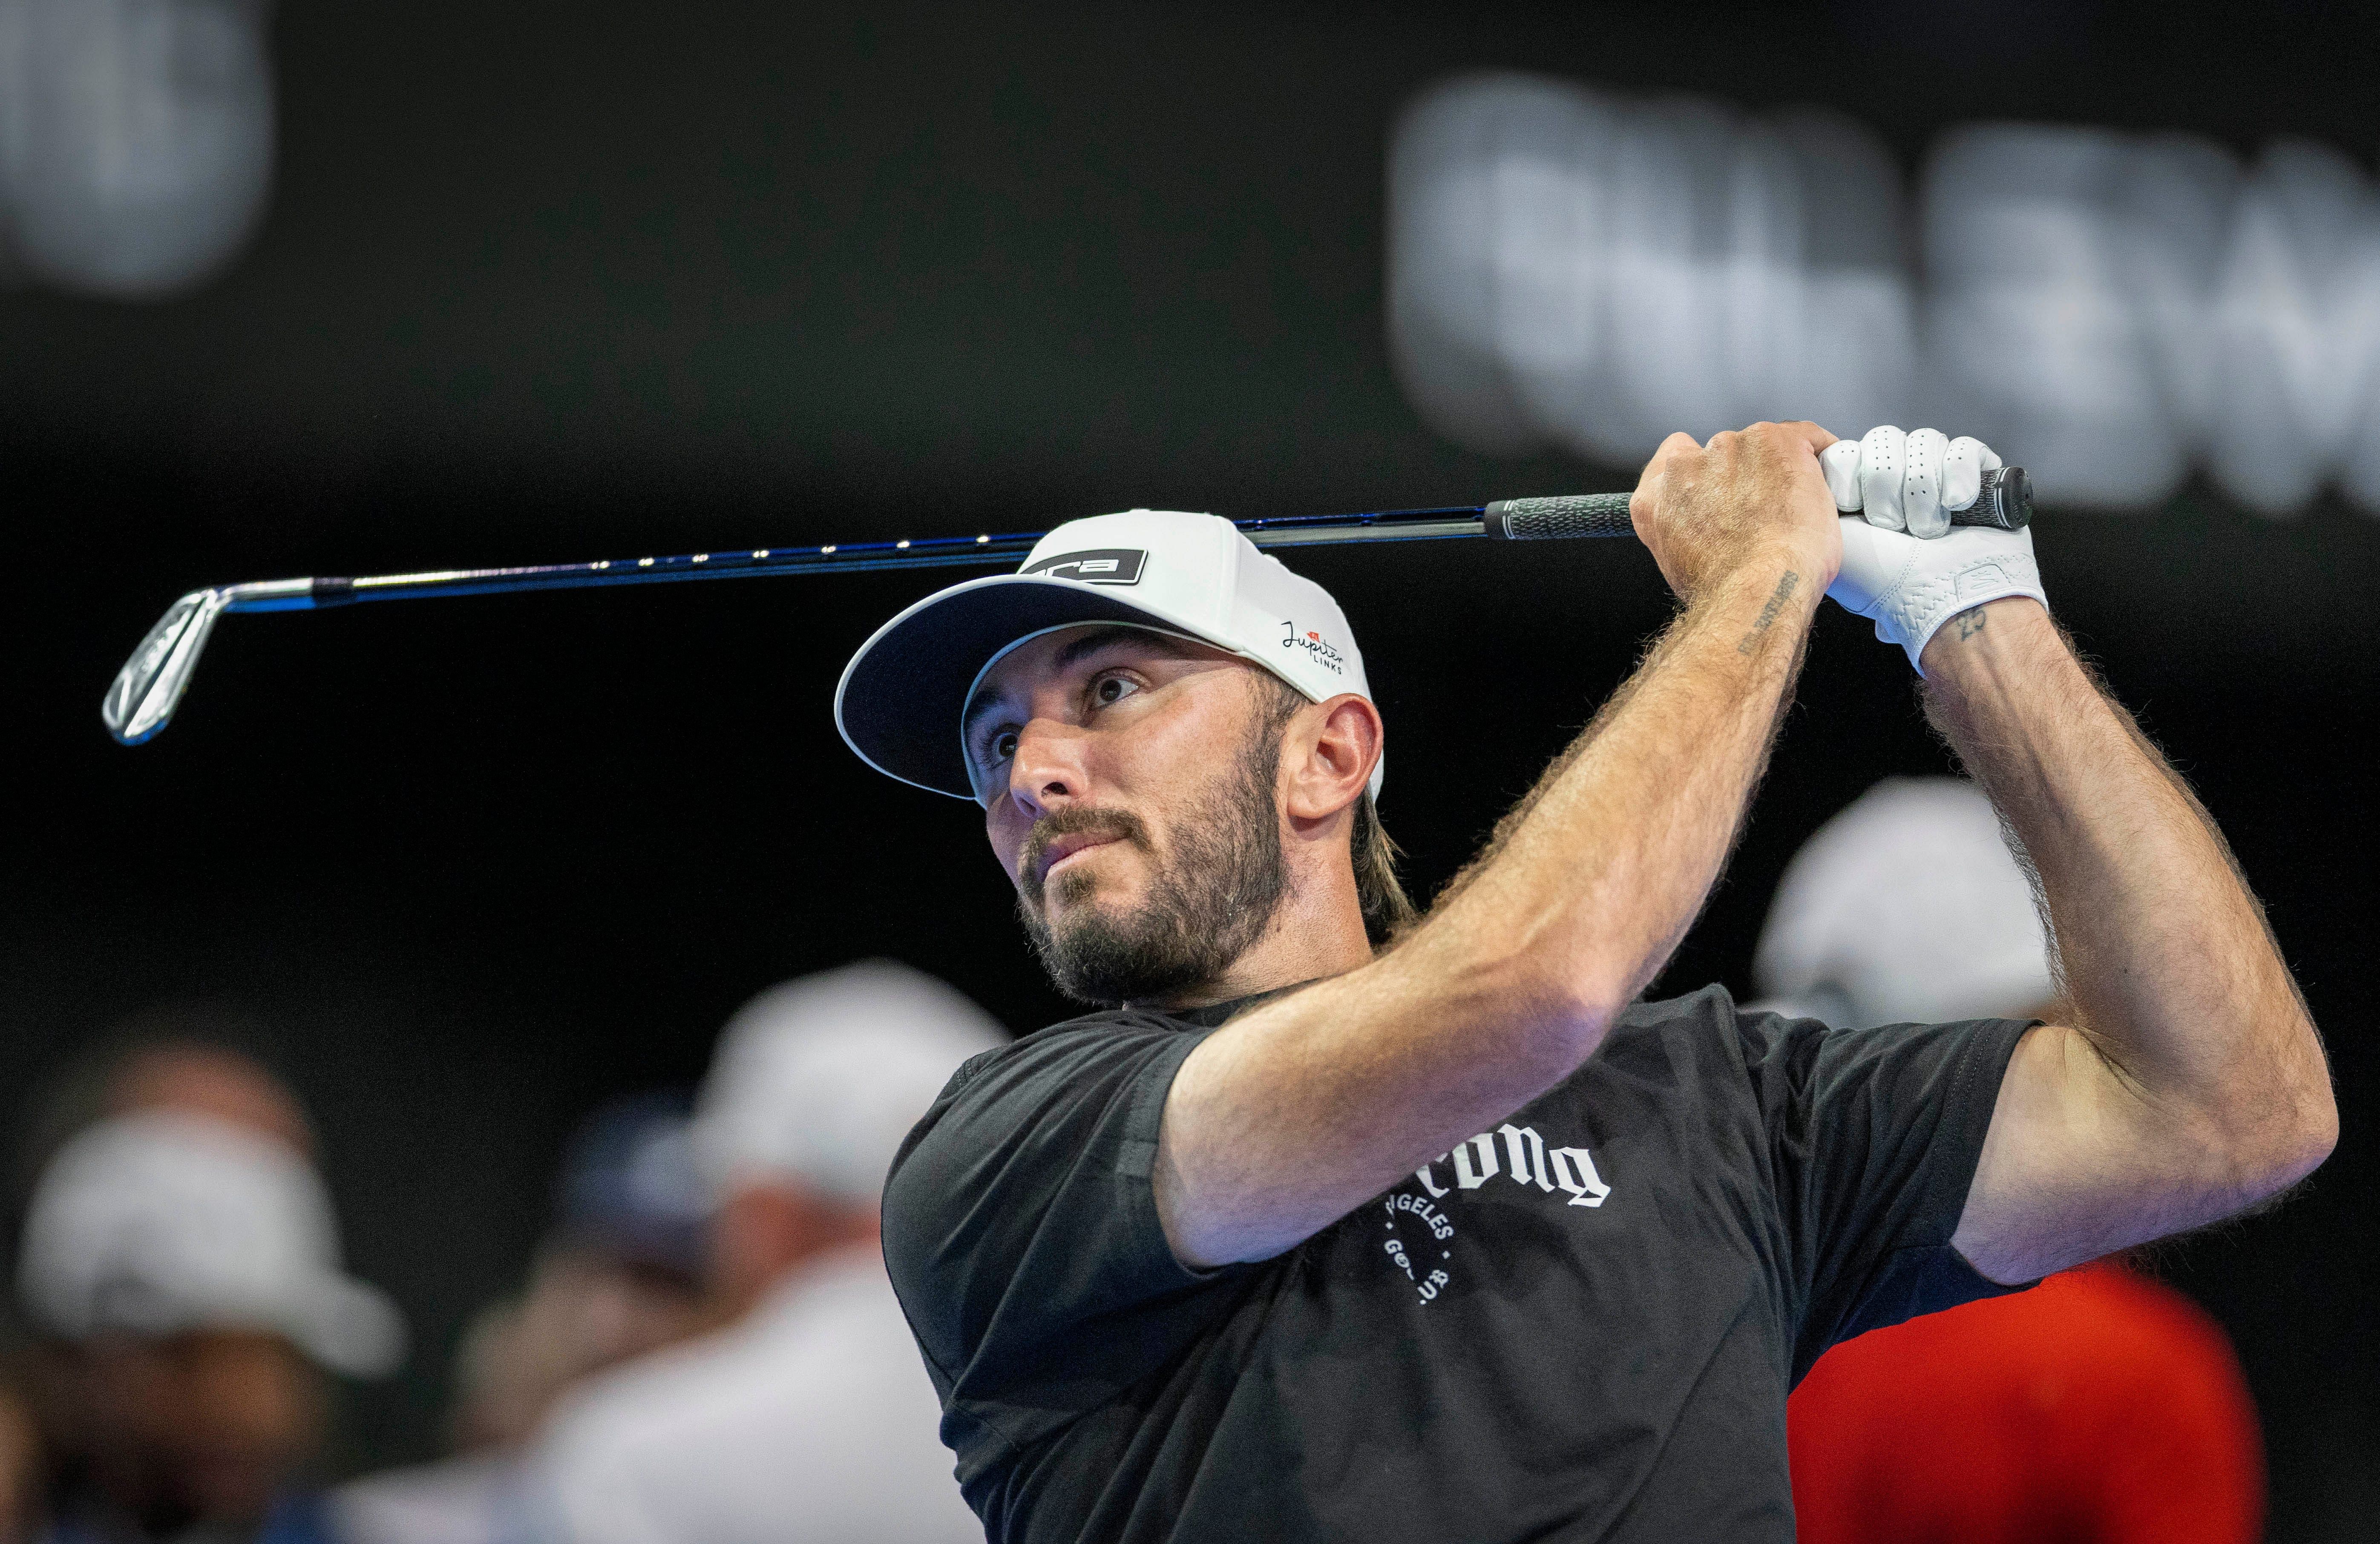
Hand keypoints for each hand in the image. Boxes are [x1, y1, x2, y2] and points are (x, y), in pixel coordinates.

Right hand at [1629, 421, 1842, 602]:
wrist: (1756, 590)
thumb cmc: (1723, 591)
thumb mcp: (1680, 566)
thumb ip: (1687, 533)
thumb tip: (1715, 537)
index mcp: (1655, 497)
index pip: (1675, 461)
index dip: (1704, 476)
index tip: (1723, 491)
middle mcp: (1686, 466)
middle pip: (1722, 454)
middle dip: (1744, 477)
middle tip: (1766, 511)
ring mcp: (1730, 449)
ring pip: (1762, 448)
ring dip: (1777, 469)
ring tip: (1795, 509)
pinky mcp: (1775, 442)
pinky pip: (1807, 437)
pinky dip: (1819, 455)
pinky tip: (1827, 479)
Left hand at [1818, 426, 2046, 672]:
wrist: (1941, 601)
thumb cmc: (1885, 583)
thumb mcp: (1831, 544)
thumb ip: (1813, 508)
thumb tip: (1809, 473)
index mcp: (1860, 493)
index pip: (1848, 449)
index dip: (1850, 473)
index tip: (1853, 508)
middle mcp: (1898, 481)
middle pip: (1885, 440)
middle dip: (1886, 487)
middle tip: (1893, 528)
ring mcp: (1939, 476)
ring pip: (1924, 441)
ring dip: (1922, 490)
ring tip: (1927, 531)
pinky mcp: (1979, 476)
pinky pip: (1964, 448)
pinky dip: (1959, 475)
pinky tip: (1958, 504)